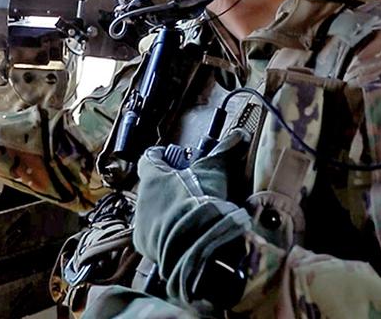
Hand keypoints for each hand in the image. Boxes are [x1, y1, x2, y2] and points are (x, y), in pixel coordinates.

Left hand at [132, 129, 252, 302]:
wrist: (193, 245)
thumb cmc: (199, 204)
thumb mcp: (214, 172)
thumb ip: (224, 151)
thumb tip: (239, 135)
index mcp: (152, 176)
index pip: (149, 157)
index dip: (160, 155)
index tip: (170, 156)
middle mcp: (142, 197)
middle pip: (152, 186)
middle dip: (169, 187)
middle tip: (189, 189)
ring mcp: (141, 222)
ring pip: (153, 211)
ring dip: (168, 211)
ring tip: (190, 214)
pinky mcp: (144, 244)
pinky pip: (155, 235)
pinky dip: (167, 234)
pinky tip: (185, 235)